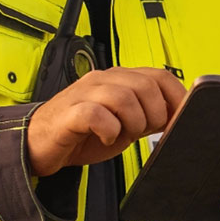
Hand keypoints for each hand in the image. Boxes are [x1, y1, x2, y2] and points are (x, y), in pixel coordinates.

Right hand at [27, 67, 186, 176]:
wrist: (38, 144)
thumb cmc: (83, 133)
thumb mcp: (125, 123)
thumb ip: (149, 115)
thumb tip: (180, 118)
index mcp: (120, 79)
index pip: (160, 76)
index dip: (177, 98)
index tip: (181, 119)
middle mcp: (103, 80)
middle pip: (146, 86)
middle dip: (155, 114)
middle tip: (144, 132)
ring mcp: (84, 94)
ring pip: (123, 97)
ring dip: (133, 122)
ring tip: (124, 135)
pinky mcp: (69, 113)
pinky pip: (96, 114)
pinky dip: (108, 130)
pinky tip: (106, 138)